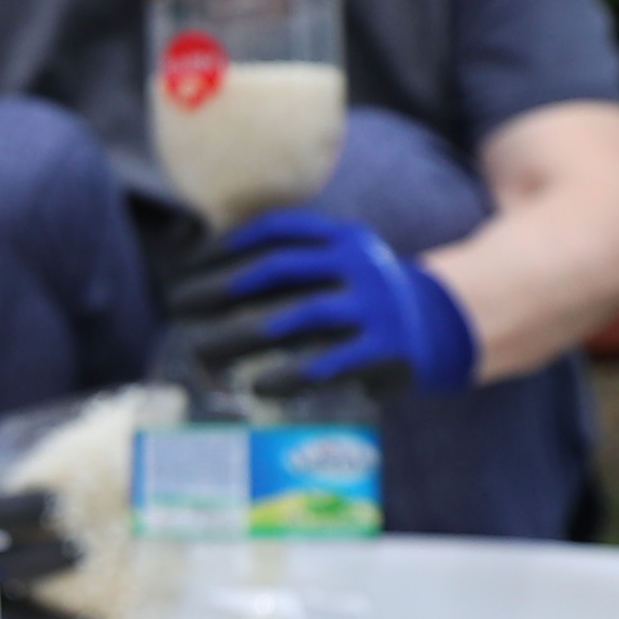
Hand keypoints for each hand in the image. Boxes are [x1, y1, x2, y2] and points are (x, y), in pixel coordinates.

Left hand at [168, 210, 479, 400]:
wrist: (442, 325)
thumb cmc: (359, 298)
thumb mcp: (334, 266)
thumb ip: (284, 267)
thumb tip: (200, 278)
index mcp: (342, 237)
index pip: (275, 230)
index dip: (226, 245)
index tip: (186, 266)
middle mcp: (359, 265)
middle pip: (278, 270)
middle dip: (221, 287)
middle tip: (177, 304)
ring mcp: (375, 306)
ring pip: (299, 316)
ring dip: (243, 334)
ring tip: (200, 351)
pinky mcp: (386, 350)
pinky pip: (332, 363)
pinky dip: (291, 375)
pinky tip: (256, 388)